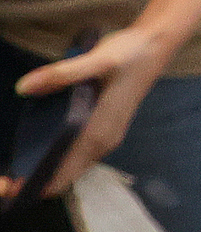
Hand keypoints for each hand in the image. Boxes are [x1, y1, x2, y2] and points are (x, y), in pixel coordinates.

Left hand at [6, 25, 177, 198]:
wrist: (156, 46)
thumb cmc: (128, 54)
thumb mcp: (96, 58)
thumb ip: (61, 74)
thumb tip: (23, 87)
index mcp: (99, 132)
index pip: (62, 174)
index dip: (34, 185)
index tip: (6, 185)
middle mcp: (103, 142)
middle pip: (64, 177)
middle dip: (34, 182)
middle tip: (3, 180)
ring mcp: (106, 138)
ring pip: (71, 169)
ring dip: (45, 172)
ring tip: (16, 167)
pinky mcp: (106, 132)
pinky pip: (77, 157)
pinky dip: (57, 161)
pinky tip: (41, 150)